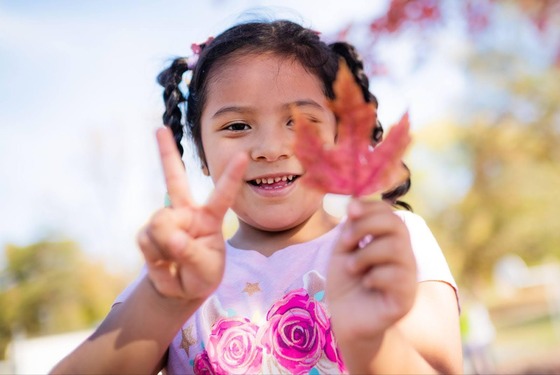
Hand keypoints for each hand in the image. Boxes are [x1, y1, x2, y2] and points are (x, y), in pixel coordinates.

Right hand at [137, 128, 247, 300]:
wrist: (179, 288)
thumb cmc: (201, 275)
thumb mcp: (204, 269)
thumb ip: (189, 253)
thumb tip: (169, 237)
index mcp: (210, 218)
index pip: (223, 194)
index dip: (232, 176)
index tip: (243, 155)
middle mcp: (187, 213)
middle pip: (175, 179)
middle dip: (165, 153)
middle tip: (159, 128)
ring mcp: (167, 220)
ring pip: (160, 223)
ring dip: (165, 246)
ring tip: (174, 260)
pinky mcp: (149, 232)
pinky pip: (146, 239)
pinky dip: (153, 254)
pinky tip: (162, 261)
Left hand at [326, 199, 416, 342]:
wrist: (343, 319)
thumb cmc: (345, 282)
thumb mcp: (342, 249)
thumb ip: (350, 227)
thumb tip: (354, 202)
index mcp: (389, 241)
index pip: (389, 214)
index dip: (371, 207)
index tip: (350, 210)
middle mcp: (404, 255)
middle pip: (397, 225)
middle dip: (366, 226)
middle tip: (345, 242)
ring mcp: (408, 277)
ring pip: (397, 248)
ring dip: (366, 253)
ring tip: (352, 267)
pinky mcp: (406, 298)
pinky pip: (397, 276)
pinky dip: (375, 275)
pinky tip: (366, 283)